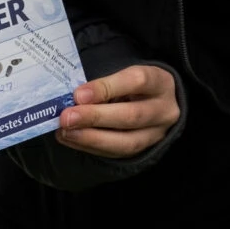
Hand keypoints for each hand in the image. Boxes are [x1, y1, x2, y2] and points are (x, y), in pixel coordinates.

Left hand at [56, 65, 180, 159]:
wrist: (149, 102)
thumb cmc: (130, 84)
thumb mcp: (123, 74)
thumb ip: (103, 84)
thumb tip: (72, 98)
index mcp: (161, 82)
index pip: (137, 82)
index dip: (106, 88)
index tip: (79, 94)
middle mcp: (164, 110)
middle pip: (132, 116)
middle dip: (95, 117)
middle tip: (67, 117)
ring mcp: (156, 134)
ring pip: (126, 142)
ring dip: (91, 138)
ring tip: (65, 131)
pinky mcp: (142, 151)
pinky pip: (115, 153)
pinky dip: (89, 146)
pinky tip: (70, 138)